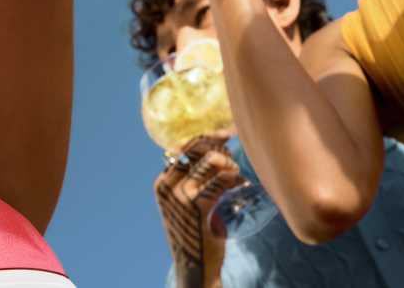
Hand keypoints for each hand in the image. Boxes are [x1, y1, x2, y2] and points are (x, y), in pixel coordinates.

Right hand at [155, 135, 241, 286]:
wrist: (195, 267)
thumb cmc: (196, 230)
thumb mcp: (187, 200)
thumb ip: (195, 174)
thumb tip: (218, 140)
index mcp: (163, 182)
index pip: (186, 146)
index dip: (209, 138)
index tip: (227, 136)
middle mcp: (168, 186)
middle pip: (198, 147)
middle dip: (220, 148)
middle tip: (231, 160)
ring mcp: (181, 196)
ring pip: (212, 159)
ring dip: (229, 163)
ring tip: (235, 173)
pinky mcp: (198, 206)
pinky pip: (221, 178)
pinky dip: (234, 177)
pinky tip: (240, 183)